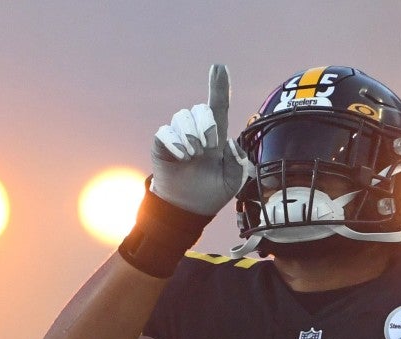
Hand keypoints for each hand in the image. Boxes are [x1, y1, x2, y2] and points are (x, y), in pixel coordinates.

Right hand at [150, 65, 250, 215]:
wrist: (187, 209)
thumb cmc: (212, 193)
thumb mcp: (234, 180)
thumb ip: (238, 162)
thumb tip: (228, 140)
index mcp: (216, 136)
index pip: (218, 106)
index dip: (219, 86)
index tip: (219, 67)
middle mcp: (197, 131)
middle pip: (200, 109)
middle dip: (207, 126)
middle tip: (208, 148)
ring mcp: (178, 136)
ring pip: (182, 116)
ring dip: (191, 135)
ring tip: (193, 155)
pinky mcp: (162, 143)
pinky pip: (166, 131)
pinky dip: (176, 143)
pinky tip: (182, 158)